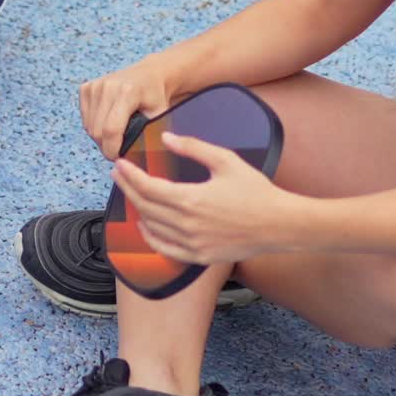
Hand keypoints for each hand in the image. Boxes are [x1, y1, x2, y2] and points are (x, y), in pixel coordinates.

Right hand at [79, 57, 170, 159]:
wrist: (149, 75)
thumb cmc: (155, 97)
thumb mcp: (159, 117)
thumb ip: (149, 137)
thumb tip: (138, 162)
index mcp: (128, 91)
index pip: (111, 129)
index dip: (113, 150)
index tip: (120, 157)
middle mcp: (108, 86)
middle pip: (97, 131)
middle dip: (107, 146)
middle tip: (120, 147)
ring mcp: (95, 86)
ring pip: (89, 127)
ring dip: (100, 137)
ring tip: (116, 133)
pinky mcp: (86, 88)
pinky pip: (84, 118)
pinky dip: (94, 126)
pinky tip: (107, 121)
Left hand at [111, 132, 297, 263]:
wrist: (278, 224)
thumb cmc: (255, 190)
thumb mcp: (225, 160)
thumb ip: (193, 148)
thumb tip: (166, 138)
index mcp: (191, 199)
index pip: (149, 188)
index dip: (130, 176)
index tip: (120, 164)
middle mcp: (187, 225)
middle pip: (145, 207)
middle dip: (128, 189)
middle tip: (118, 175)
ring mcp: (192, 245)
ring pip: (152, 229)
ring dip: (137, 210)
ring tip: (130, 194)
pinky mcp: (199, 257)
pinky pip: (166, 250)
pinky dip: (151, 238)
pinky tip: (146, 226)